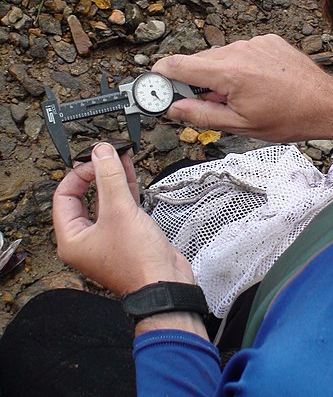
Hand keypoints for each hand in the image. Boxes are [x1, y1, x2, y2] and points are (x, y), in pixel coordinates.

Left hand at [53, 143, 193, 295]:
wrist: (165, 283)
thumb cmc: (137, 261)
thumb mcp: (119, 211)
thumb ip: (109, 177)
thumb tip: (101, 152)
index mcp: (72, 239)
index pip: (64, 197)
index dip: (78, 175)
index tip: (95, 159)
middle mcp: (86, 239)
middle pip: (84, 197)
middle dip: (95, 173)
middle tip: (105, 155)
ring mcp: (107, 237)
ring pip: (105, 199)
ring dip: (112, 177)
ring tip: (118, 154)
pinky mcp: (127, 234)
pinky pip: (121, 206)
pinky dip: (125, 187)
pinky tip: (128, 170)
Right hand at [152, 34, 332, 142]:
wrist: (325, 104)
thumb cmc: (287, 119)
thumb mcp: (239, 126)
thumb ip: (201, 115)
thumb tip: (172, 109)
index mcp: (229, 73)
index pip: (177, 65)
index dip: (160, 76)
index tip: (155, 87)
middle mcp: (238, 50)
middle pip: (197, 61)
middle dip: (193, 82)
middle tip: (206, 104)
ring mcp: (254, 42)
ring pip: (218, 57)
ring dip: (218, 75)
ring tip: (239, 96)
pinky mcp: (266, 39)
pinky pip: (240, 51)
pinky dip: (238, 65)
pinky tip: (255, 83)